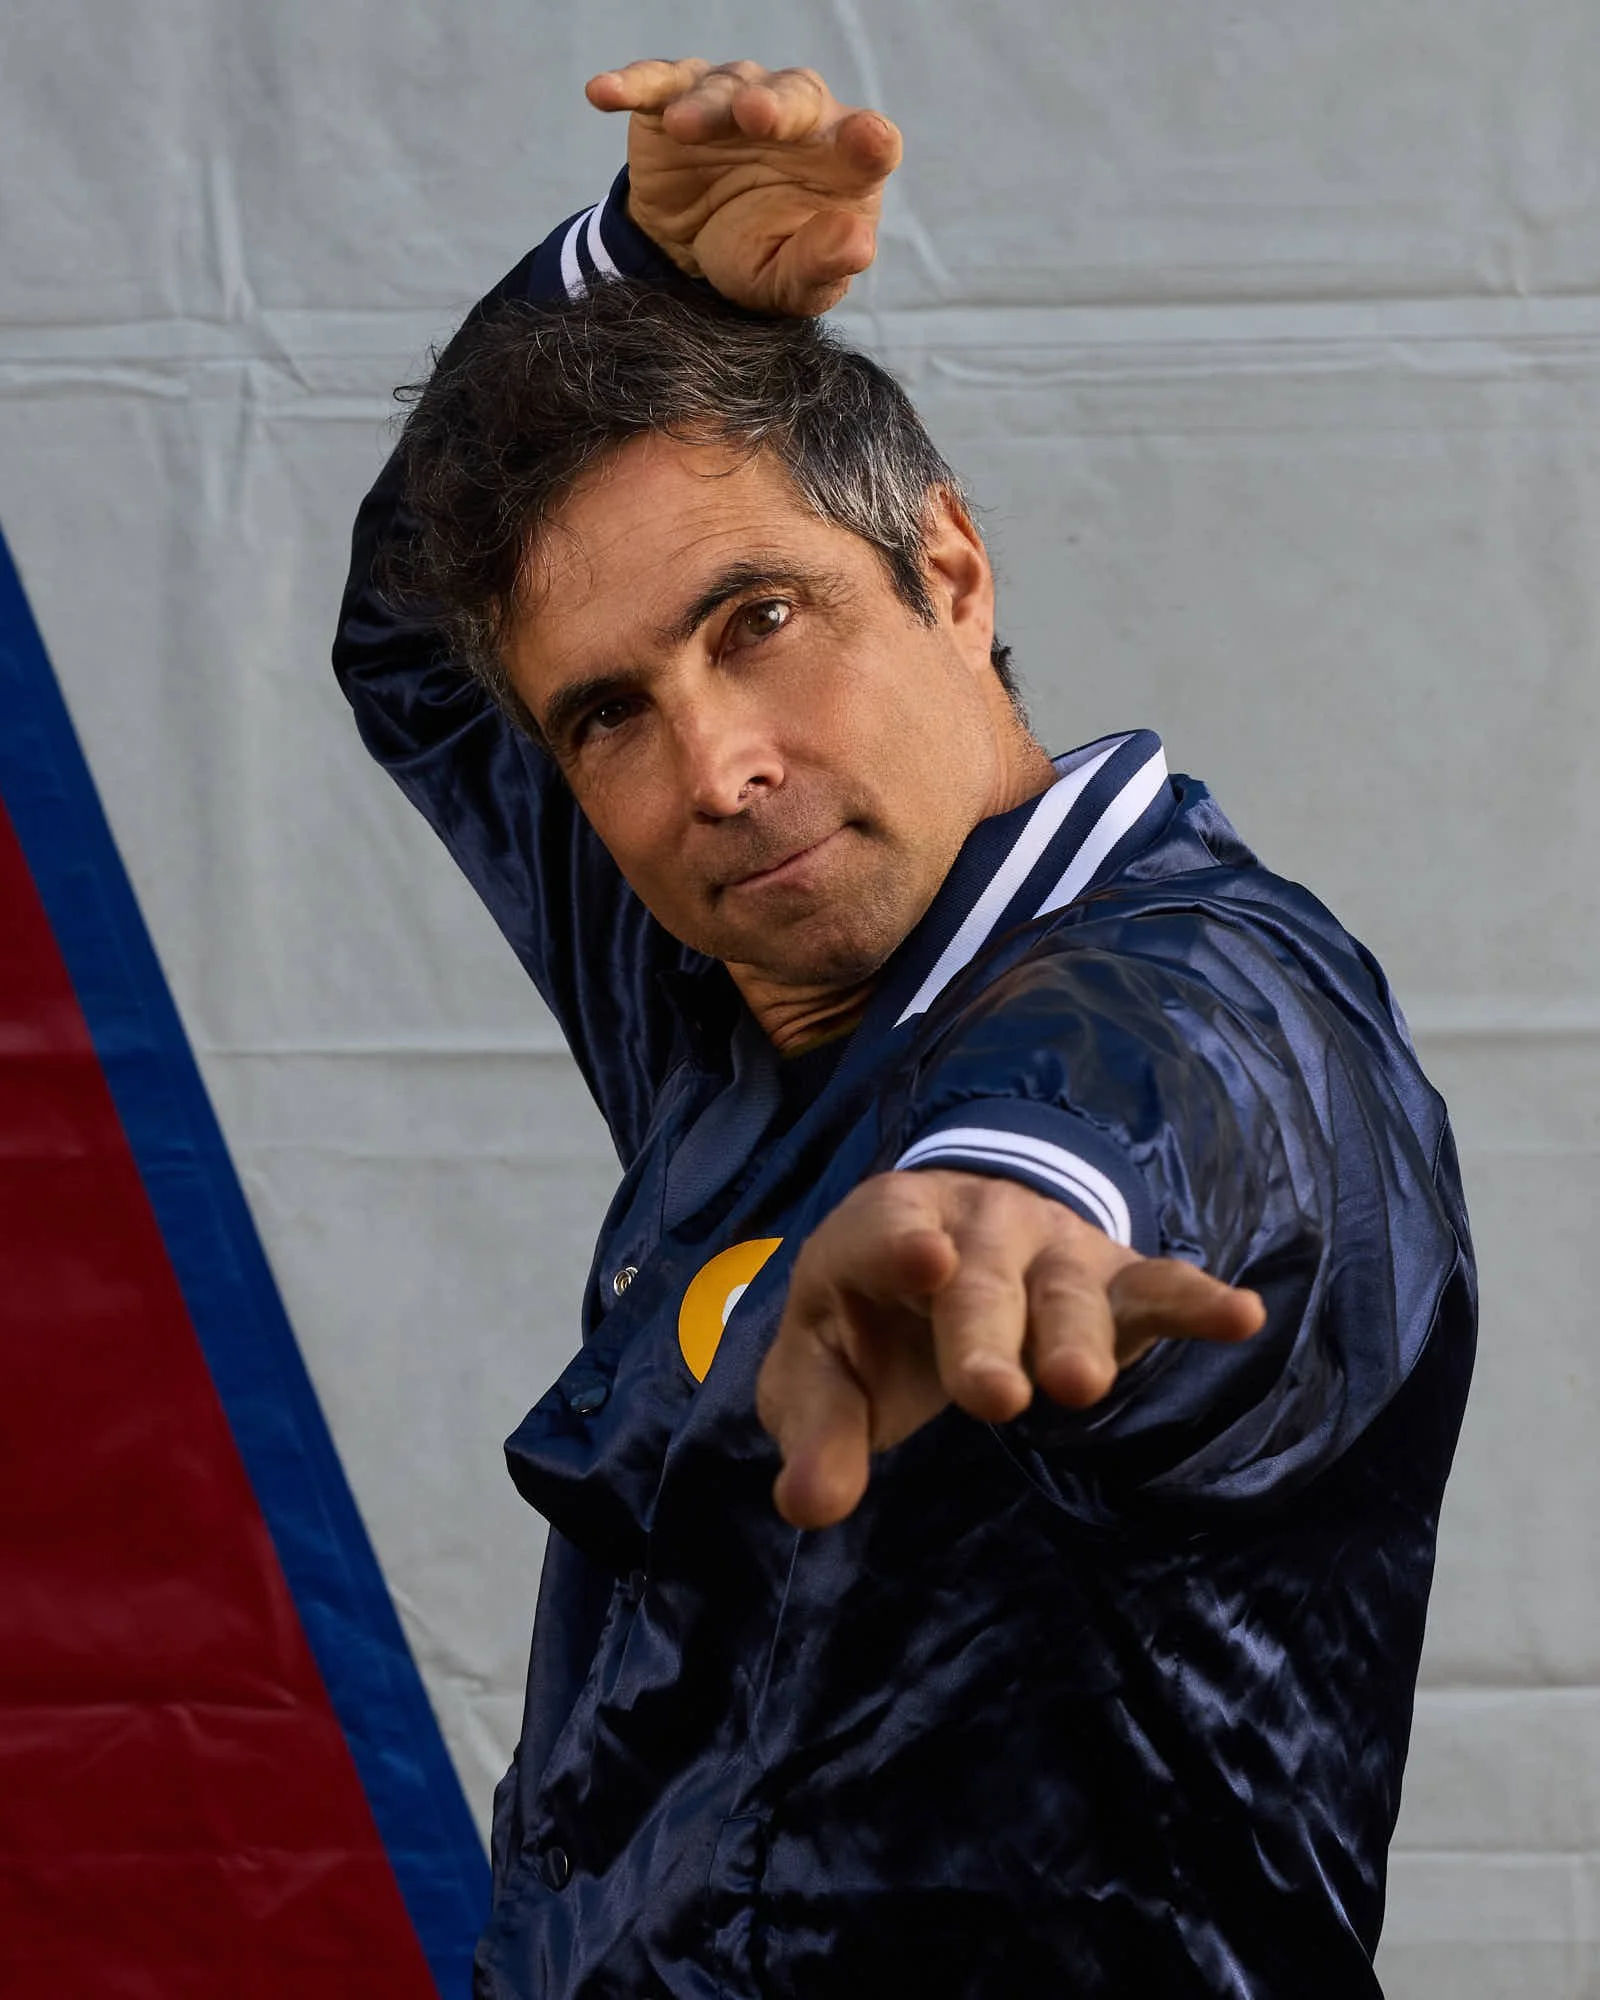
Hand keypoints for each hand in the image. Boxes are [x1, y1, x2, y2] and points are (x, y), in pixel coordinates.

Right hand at [585, 58, 901, 314]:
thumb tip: (858, 242)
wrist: (691, 256)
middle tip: (757, 117)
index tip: (868, 142)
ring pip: (725, 86)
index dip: (869, 140)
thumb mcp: (789, 282)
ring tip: (683, 127)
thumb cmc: (759, 259)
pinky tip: (604, 95)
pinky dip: (632, 85)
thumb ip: (824, 264)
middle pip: (796, 95)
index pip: (870, 140)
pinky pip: (656, 83)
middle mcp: (796, 117)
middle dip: (776, 104)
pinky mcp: (676, 99)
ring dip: (704, 105)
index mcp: (841, 161)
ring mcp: (733, 101)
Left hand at [756, 1169, 1266, 1528]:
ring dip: (1075, 1333)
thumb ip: (816, 1433)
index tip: (928, 1261)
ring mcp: (1049, 1248)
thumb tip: (806, 1504)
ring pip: (1066, 1287)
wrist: (945, 1249)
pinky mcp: (1112, 1279)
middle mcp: (973, 1225)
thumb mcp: (822, 1370)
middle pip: (982, 1276)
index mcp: (884, 1230)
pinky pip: (1155, 1284)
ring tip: (1080, 1388)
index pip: (885, 1229)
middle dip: (987, 1331)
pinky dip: (1193, 1300)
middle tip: (995, 1398)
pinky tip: (1238, 1316)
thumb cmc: (872, 1322)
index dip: (900, 1244)